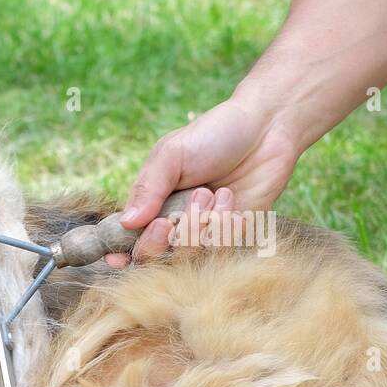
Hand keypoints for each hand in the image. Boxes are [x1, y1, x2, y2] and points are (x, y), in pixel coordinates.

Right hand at [106, 95, 302, 266]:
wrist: (267, 128)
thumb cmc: (214, 134)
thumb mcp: (172, 153)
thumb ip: (148, 187)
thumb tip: (126, 223)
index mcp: (149, 204)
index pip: (126, 241)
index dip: (119, 256)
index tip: (119, 258)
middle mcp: (173, 223)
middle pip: (153, 257)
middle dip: (160, 242)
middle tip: (171, 220)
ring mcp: (203, 232)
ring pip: (188, 256)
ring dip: (199, 228)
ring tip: (214, 193)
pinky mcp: (233, 236)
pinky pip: (220, 250)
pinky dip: (224, 228)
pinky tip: (230, 198)